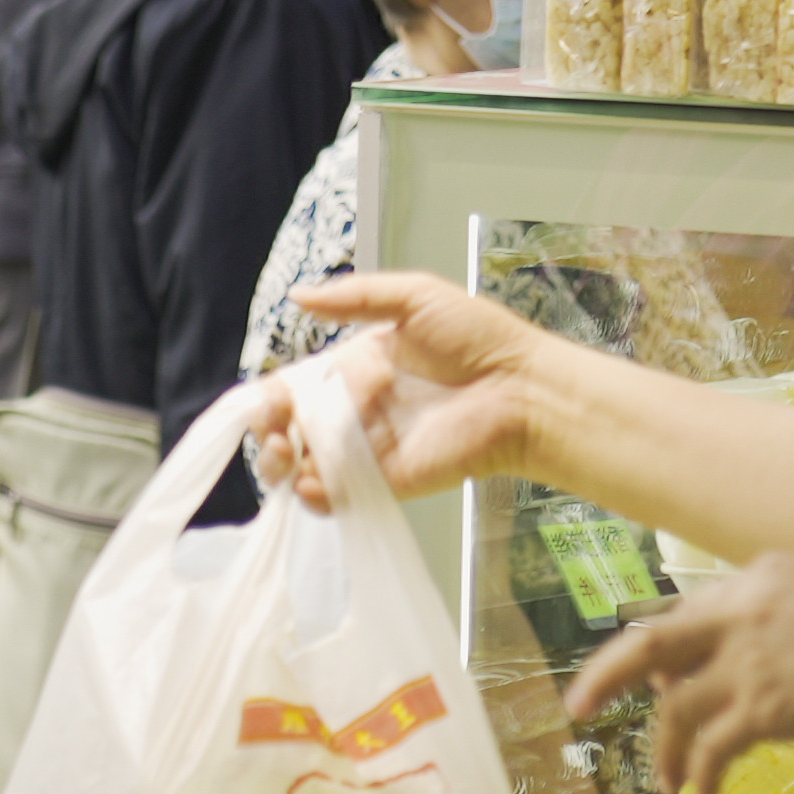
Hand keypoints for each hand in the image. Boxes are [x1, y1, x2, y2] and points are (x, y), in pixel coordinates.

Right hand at [259, 275, 554, 510]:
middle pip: (292, 430)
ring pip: (306, 466)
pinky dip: (316, 495)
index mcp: (356, 369)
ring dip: (281, 465)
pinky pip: (339, 497)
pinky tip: (311, 481)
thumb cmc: (481, 338)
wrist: (524, 389)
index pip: (296, 388)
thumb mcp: (416, 297)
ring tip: (285, 454)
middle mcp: (357, 412)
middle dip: (269, 433)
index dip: (272, 397)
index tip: (270, 399)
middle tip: (275, 429)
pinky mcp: (388, 482)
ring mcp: (370, 450)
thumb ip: (355, 297)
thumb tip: (299, 296)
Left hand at [567, 554, 793, 793]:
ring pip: (678, 707)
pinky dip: (702, 773)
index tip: (656, 675)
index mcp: (761, 579)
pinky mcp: (765, 706)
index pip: (692, 612)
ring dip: (666, 749)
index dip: (668, 648)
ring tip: (668, 782)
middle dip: (606, 675)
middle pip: (650, 643)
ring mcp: (749, 660)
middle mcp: (742, 614)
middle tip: (578, 706)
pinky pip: (713, 746)